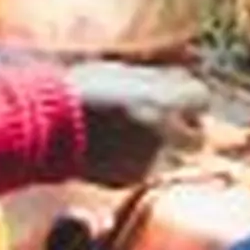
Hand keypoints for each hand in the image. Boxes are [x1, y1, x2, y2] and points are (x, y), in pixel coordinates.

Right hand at [66, 61, 208, 188]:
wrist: (48, 125)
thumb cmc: (78, 89)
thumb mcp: (117, 71)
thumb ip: (151, 78)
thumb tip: (174, 79)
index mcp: (161, 100)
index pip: (201, 98)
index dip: (189, 97)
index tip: (179, 96)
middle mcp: (164, 132)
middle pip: (197, 135)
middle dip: (186, 128)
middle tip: (165, 121)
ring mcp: (151, 159)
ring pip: (176, 156)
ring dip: (166, 147)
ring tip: (139, 137)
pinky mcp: (134, 178)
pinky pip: (151, 169)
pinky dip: (143, 161)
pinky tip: (120, 150)